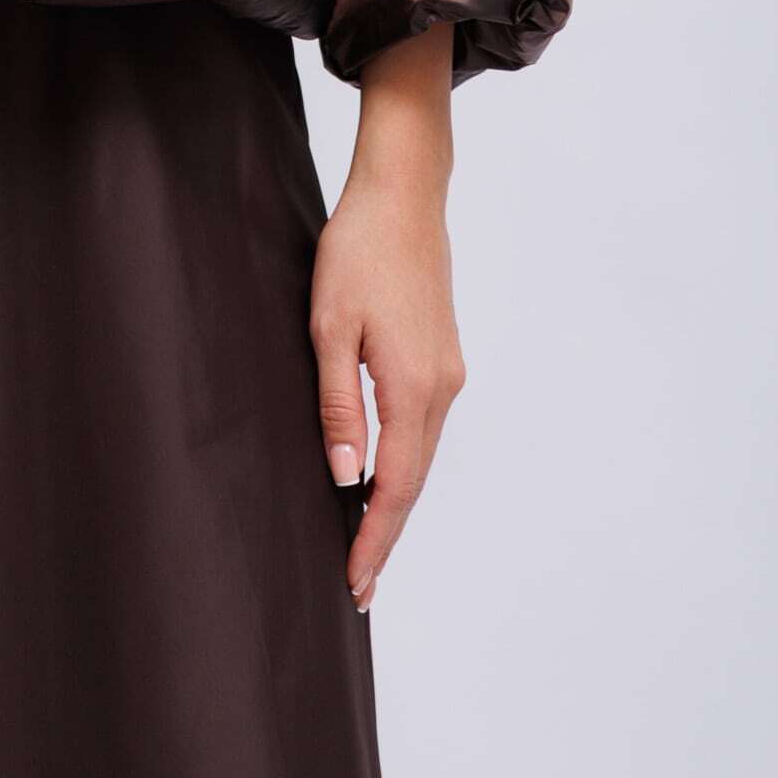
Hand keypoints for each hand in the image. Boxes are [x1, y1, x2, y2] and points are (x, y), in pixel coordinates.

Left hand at [310, 21, 464, 612]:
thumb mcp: (329, 324)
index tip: (356, 585)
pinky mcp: (442, 354)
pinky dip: (404, 460)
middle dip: (385, 532)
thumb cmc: (357, 250)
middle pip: (415, 480)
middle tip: (356, 583)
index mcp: (414, 387)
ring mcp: (448, 371)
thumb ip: (337, 403)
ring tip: (362, 539)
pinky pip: (423, 426)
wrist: (403, 191)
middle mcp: (442, 388)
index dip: (375, 539)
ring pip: (422, 454)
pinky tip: (381, 473)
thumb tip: (345, 476)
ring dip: (394, 499)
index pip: (396, 487)